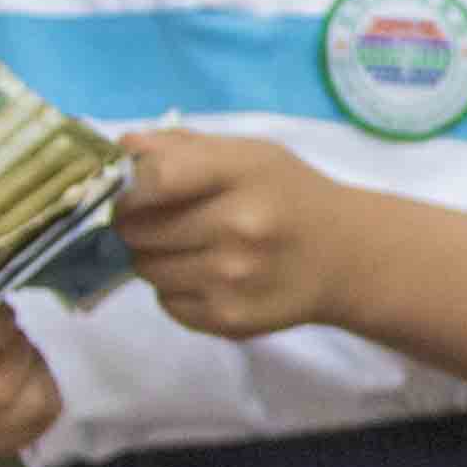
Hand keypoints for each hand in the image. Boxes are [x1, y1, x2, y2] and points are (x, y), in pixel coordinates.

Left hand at [117, 128, 347, 339]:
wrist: (346, 256)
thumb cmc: (288, 195)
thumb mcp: (248, 154)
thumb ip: (181, 146)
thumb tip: (120, 151)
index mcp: (244, 174)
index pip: (155, 178)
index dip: (127, 185)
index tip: (128, 190)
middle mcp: (240, 228)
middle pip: (137, 228)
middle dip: (136, 223)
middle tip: (162, 220)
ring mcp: (233, 280)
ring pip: (146, 269)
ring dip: (154, 258)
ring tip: (190, 248)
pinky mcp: (229, 320)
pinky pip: (166, 304)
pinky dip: (175, 290)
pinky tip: (207, 277)